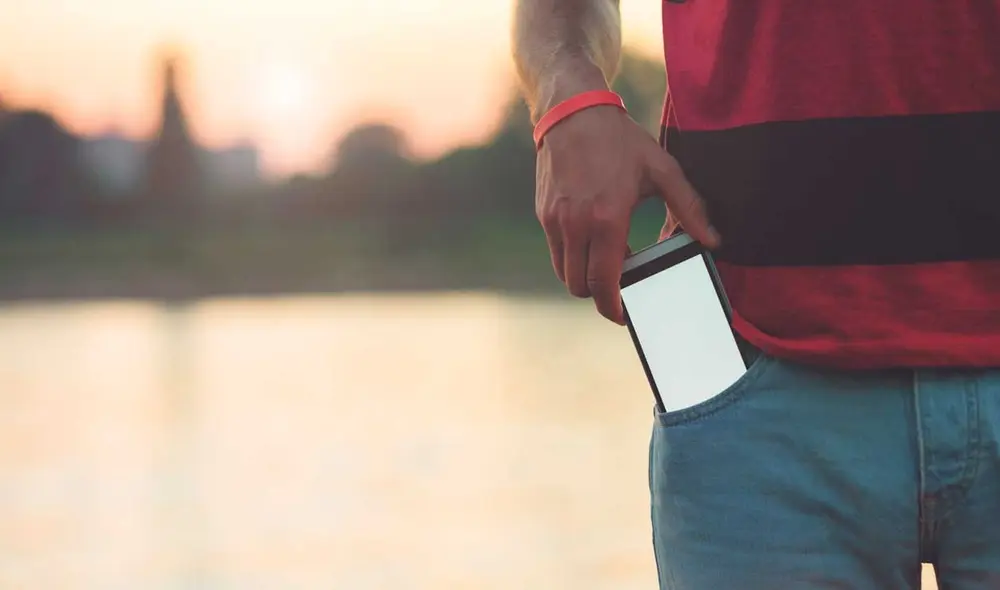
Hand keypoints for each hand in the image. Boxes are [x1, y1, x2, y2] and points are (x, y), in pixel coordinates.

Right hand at [535, 105, 719, 324]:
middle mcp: (575, 224)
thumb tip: (713, 240)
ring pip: (564, 274)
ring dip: (584, 279)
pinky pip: (556, 253)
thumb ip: (689, 208)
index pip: (603, 282)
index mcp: (606, 218)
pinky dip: (573, 260)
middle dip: (599, 297)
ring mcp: (555, 221)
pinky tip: (594, 243)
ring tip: (608, 266)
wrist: (572, 113)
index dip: (613, 307)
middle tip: (620, 291)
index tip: (625, 314)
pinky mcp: (544, 215)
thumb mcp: (661, 170)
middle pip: (580, 286)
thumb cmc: (619, 140)